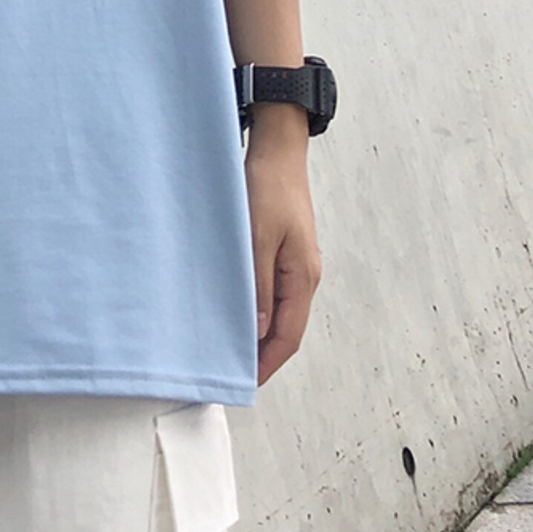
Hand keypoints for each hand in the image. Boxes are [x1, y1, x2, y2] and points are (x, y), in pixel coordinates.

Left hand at [243, 114, 321, 385]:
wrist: (278, 149)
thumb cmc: (267, 188)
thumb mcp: (257, 237)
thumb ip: (258, 285)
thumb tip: (258, 331)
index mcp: (303, 278)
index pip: (288, 336)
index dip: (267, 363)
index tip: (244, 382)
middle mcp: (304, 276)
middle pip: (285, 329)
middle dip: (262, 354)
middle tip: (230, 370)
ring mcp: (296, 264)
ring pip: (278, 311)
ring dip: (258, 331)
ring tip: (228, 346)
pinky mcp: (283, 251)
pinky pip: (272, 290)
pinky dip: (255, 307)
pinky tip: (234, 308)